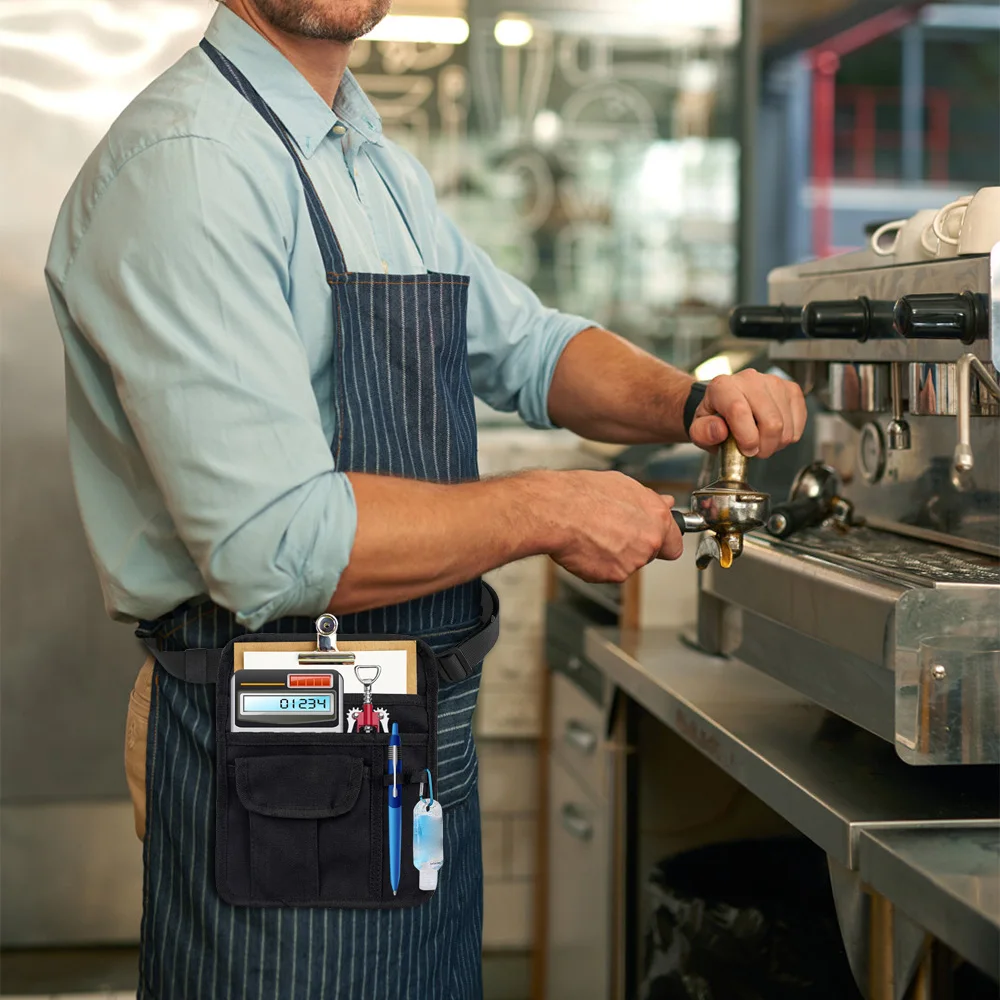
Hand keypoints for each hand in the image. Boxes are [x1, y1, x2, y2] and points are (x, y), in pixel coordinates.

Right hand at [538, 470, 682, 582]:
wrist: (557, 511)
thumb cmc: (583, 494)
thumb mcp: (622, 485)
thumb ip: (648, 501)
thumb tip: (664, 503)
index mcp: (656, 517)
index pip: (674, 542)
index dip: (663, 541)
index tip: (657, 540)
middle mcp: (649, 540)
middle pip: (649, 553)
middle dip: (634, 546)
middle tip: (611, 531)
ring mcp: (632, 560)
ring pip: (627, 563)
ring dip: (614, 554)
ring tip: (593, 534)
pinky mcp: (614, 575)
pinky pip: (608, 573)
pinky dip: (597, 564)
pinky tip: (586, 546)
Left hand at [688, 370, 806, 457]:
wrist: (725, 407)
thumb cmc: (713, 419)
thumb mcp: (698, 430)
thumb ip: (703, 432)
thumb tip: (719, 430)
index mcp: (723, 386)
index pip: (739, 410)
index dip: (746, 438)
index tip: (746, 450)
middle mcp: (750, 379)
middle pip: (771, 422)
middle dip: (764, 446)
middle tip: (753, 450)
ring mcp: (774, 382)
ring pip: (786, 426)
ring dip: (775, 444)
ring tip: (760, 441)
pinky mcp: (792, 390)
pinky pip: (798, 423)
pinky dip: (787, 437)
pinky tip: (773, 433)